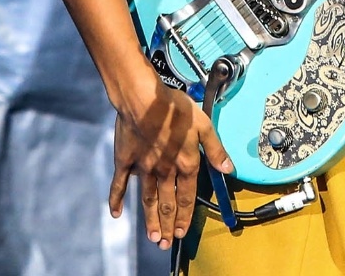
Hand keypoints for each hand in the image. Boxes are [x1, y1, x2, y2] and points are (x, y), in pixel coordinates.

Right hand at [110, 81, 233, 250]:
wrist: (145, 100)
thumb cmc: (177, 110)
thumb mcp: (205, 126)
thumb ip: (216, 150)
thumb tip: (228, 169)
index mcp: (186, 164)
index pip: (187, 198)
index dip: (184, 217)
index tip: (182, 232)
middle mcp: (165, 171)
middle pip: (167, 204)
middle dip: (167, 225)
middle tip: (165, 243)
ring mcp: (144, 168)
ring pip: (148, 200)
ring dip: (150, 220)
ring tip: (152, 237)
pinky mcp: (125, 161)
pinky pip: (120, 184)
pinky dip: (117, 199)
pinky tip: (116, 213)